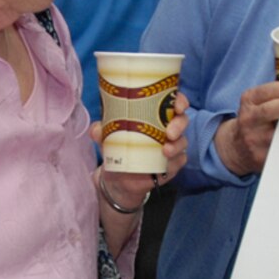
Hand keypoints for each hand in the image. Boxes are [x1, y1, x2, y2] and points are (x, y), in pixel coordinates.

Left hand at [91, 95, 191, 211]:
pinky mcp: (172, 164)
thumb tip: (96, 130)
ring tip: (165, 150)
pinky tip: (167, 164)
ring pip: (182, 142)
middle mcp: (167, 128)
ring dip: (177, 145)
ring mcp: (172, 146)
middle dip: (179, 124)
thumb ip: (100, 131)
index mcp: (155, 114)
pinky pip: (179, 161)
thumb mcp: (107, 138)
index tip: (177, 104)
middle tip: (169, 132)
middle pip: (182, 120)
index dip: (180, 101)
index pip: (173, 102)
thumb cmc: (117, 148)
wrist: (119, 177)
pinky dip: (174, 162)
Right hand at [213, 81, 278, 176]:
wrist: (235, 147)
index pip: (266, 92)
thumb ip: (276, 98)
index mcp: (249, 101)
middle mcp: (248, 119)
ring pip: (276, 135)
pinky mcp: (259, 157)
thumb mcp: (257, 104)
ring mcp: (252, 140)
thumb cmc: (256, 121)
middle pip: (269, 111)